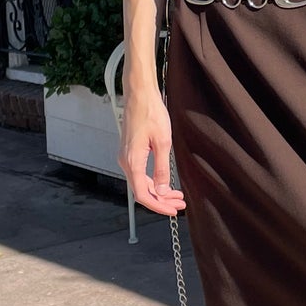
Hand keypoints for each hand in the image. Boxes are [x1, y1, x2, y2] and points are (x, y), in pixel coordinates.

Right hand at [119, 90, 186, 216]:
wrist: (139, 95)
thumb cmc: (150, 113)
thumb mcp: (162, 143)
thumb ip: (161, 169)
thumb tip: (161, 190)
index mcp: (132, 161)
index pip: (143, 195)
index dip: (158, 206)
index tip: (173, 210)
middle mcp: (126, 161)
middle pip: (142, 191)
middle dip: (161, 200)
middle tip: (179, 204)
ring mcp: (126, 157)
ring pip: (141, 183)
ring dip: (158, 191)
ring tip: (177, 195)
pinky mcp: (130, 152)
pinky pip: (140, 174)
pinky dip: (153, 181)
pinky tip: (165, 183)